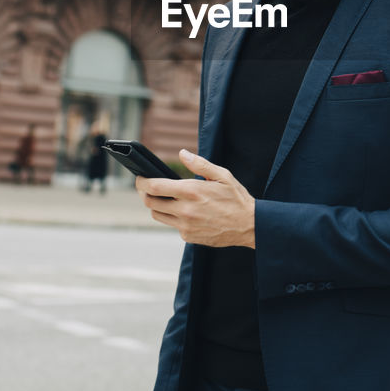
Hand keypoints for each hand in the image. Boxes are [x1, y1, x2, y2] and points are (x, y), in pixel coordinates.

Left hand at [136, 149, 255, 247]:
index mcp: (192, 191)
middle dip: (145, 193)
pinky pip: (172, 225)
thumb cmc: (237, 198)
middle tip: (148, 187)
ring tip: (166, 198)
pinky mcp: (188, 236)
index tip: (140, 178)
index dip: (142, 182)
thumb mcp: (223, 176)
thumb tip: (182, 154)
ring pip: (158, 215)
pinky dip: (173, 217)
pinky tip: (185, 211)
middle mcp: (186, 210)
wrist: (249, 226)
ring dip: (157, 206)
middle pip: (151, 202)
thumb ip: (200, 164)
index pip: (155, 187)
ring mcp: (186, 226)